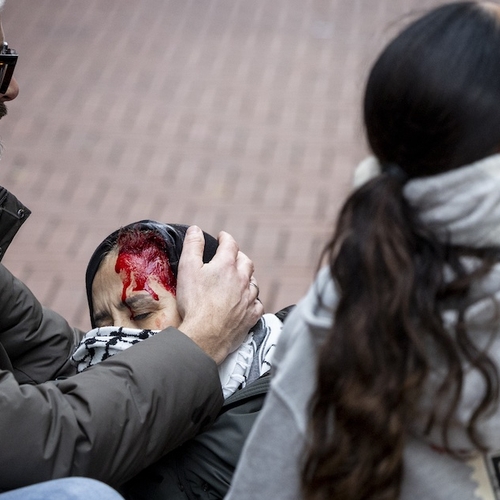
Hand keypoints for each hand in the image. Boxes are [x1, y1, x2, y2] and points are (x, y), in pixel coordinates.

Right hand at [176, 226, 263, 363]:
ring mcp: (249, 299)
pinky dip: (253, 299)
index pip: (230, 244)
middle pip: (246, 262)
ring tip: (240, 277)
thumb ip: (192, 246)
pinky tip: (248, 301)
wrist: (205, 335)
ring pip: (253, 282)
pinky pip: (257, 304)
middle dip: (239, 256)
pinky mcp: (251, 316)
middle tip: (232, 256)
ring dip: (247, 277)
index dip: (225, 238)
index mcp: (227, 265)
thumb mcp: (187, 269)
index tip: (222, 237)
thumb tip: (195, 230)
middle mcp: (242, 279)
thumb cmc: (195, 302)